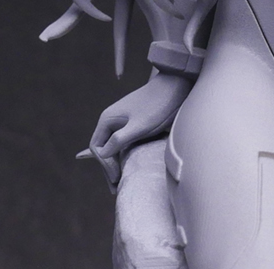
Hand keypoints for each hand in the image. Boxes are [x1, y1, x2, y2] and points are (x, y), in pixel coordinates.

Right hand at [77, 71, 190, 188]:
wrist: (175, 86)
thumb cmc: (157, 106)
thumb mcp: (138, 126)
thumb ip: (119, 141)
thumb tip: (103, 155)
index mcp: (107, 119)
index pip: (97, 149)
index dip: (105, 166)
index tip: (117, 178)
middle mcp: (111, 120)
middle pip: (102, 149)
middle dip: (107, 169)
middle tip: (115, 188)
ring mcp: (122, 121)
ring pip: (112, 147)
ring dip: (115, 164)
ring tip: (120, 181)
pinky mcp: (133, 123)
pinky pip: (122, 143)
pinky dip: (123, 156)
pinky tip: (127, 166)